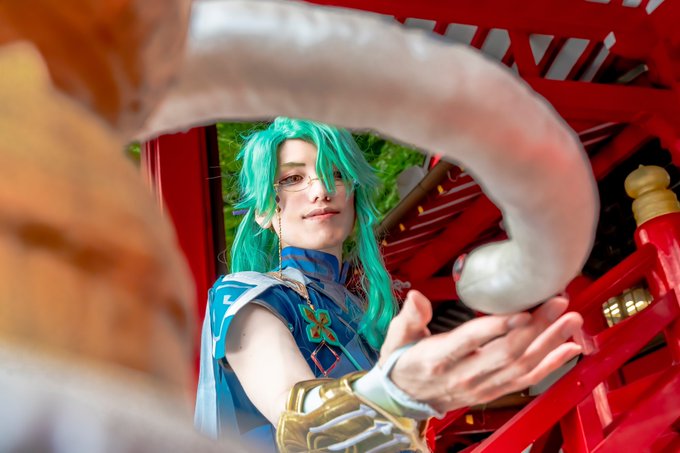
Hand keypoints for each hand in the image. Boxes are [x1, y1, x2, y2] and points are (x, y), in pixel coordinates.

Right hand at [380, 290, 582, 413]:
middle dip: (537, 327)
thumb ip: (409, 317)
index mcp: (439, 359)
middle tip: (558, 302)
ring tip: (571, 320)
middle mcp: (464, 375)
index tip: (522, 311)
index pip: (471, 341)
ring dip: (550, 343)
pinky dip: (551, 365)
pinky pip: (526, 380)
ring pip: (522, 366)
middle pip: (506, 352)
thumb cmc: (404, 360)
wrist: (404, 396)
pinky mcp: (492, 392)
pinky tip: (569, 349)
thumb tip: (416, 296)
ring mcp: (481, 386)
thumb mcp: (398, 336)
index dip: (497, 327)